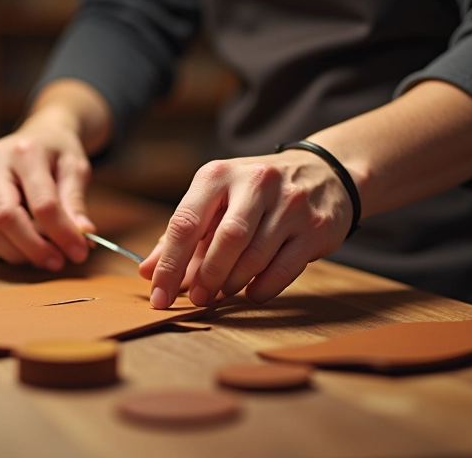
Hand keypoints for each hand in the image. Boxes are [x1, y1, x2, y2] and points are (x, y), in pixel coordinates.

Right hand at [0, 108, 94, 269]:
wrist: (37, 134)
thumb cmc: (58, 151)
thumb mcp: (76, 169)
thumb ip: (76, 202)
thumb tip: (84, 235)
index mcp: (25, 152)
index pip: (42, 203)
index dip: (62, 233)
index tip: (80, 251)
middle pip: (5, 218)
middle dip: (34, 248)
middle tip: (58, 261)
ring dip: (18, 252)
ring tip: (46, 256)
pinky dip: (5, 247)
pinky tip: (27, 246)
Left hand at [138, 150, 353, 307]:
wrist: (323, 172)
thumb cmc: (256, 193)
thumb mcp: (216, 200)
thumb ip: (182, 234)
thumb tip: (148, 271)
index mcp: (220, 174)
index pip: (186, 222)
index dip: (170, 264)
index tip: (159, 295)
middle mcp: (257, 182)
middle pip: (226, 239)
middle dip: (207, 276)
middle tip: (197, 298)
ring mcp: (290, 203)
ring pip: (255, 256)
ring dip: (233, 283)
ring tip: (223, 292)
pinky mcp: (316, 227)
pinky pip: (284, 269)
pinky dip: (263, 288)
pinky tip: (252, 292)